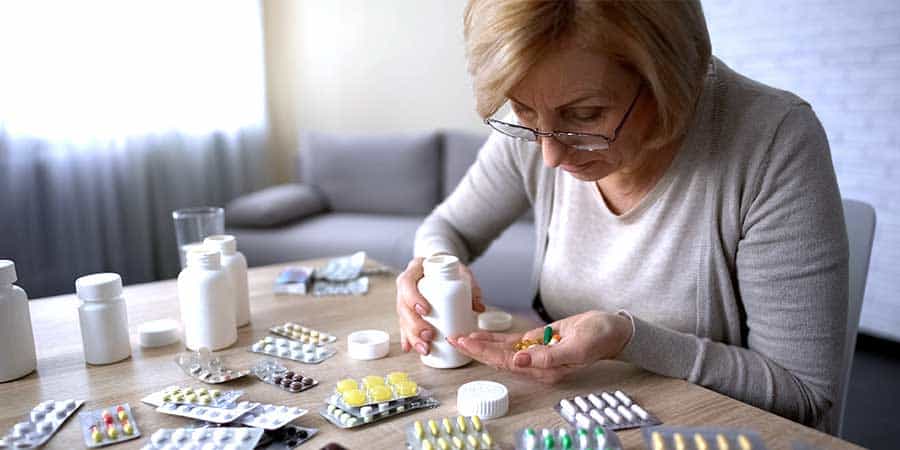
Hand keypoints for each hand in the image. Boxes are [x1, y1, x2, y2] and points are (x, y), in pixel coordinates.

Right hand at [396, 256, 485, 354]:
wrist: (442, 266)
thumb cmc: (450, 268)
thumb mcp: (462, 272)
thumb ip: (472, 287)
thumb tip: (479, 308)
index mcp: (415, 270)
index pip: (406, 283)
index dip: (412, 298)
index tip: (425, 310)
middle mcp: (406, 286)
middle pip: (403, 306)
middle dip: (414, 325)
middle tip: (429, 336)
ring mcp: (405, 299)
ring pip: (403, 319)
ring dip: (412, 336)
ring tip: (425, 348)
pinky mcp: (408, 311)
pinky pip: (404, 325)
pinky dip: (407, 337)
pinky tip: (409, 348)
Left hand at [447, 310, 632, 383]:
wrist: (611, 329)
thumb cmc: (598, 337)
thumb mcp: (576, 346)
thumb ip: (548, 356)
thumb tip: (518, 361)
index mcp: (544, 369)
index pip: (507, 362)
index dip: (484, 353)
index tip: (466, 343)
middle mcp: (536, 365)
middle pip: (498, 358)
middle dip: (475, 349)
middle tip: (453, 338)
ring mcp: (535, 354)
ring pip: (502, 350)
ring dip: (481, 344)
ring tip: (460, 336)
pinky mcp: (537, 342)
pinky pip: (512, 342)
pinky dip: (495, 338)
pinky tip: (480, 335)